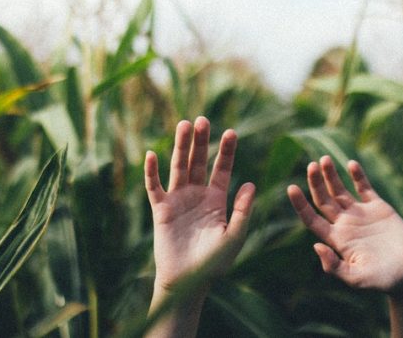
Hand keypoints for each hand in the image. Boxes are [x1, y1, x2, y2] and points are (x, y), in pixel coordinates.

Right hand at [145, 116, 255, 295]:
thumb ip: (242, 211)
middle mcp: (197, 195)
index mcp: (216, 200)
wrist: (187, 282)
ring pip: (179, 167)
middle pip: (199, 161)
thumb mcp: (233, 236)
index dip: (226, 151)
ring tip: (184, 125)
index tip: (231, 132)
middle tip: (203, 119)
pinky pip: (155, 187)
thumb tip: (250, 184)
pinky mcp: (161, 209)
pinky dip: (152, 171)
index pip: (221, 169)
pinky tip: (152, 154)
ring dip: (181, 147)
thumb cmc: (213, 264)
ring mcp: (178, 200)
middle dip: (201, 141)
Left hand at [287, 156, 402, 297]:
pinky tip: (350, 163)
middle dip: (315, 183)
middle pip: (323, 200)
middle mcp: (345, 225)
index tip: (291, 188)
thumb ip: (335, 266)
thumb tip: (316, 246)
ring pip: (340, 191)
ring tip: (323, 159)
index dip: (300, 204)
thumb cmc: (384, 281)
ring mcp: (361, 215)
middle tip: (311, 165)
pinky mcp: (379, 208)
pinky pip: (364, 188)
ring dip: (331, 175)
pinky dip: (358, 175)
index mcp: (337, 240)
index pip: (312, 219)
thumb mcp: (357, 279)